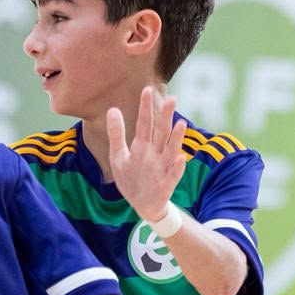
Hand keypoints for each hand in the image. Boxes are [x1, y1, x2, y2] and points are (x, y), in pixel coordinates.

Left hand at [106, 86, 185, 222]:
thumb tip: (112, 109)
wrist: (142, 205)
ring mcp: (162, 168)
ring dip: (176, 138)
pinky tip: (181, 158)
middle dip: (166, 117)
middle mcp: (155, 154)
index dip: (145, 108)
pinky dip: (177, 167)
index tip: (147, 89)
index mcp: (142, 146)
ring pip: (171, 151)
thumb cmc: (132, 178)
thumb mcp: (118, 156)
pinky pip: (173, 175)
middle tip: (172, 99)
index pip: (144, 123)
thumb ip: (116, 134)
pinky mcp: (166, 185)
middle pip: (161, 133)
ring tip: (180, 124)